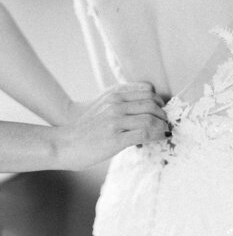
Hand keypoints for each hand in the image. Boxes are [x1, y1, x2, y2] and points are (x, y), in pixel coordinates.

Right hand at [55, 82, 170, 170]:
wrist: (64, 144)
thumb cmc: (84, 128)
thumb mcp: (103, 106)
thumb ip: (121, 102)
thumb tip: (144, 108)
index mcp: (114, 94)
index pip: (148, 91)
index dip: (159, 101)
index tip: (161, 111)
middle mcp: (116, 104)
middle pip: (152, 104)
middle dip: (164, 115)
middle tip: (167, 123)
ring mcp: (116, 120)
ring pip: (151, 118)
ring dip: (163, 126)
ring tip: (165, 131)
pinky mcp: (116, 138)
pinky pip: (145, 133)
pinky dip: (158, 135)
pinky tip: (161, 138)